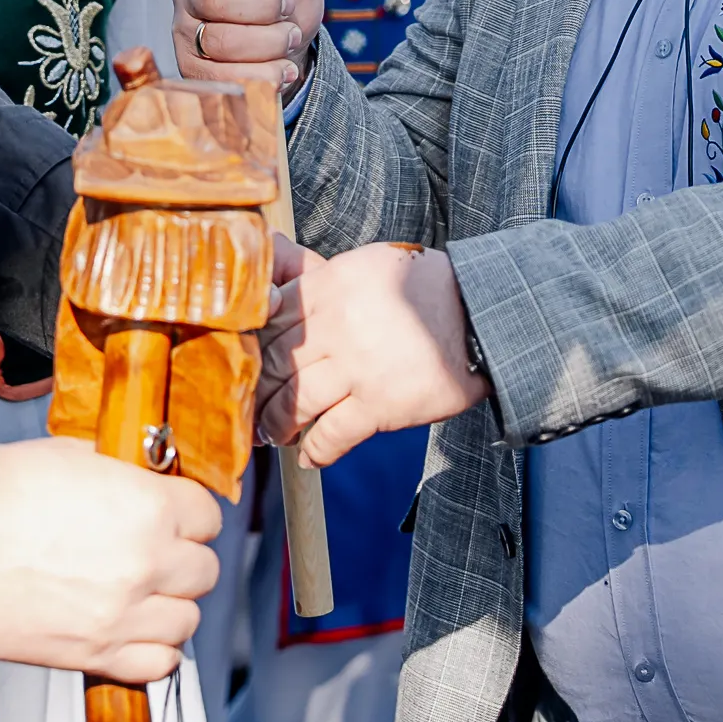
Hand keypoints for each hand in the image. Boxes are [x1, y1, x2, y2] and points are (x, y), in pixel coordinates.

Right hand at [0, 435, 222, 681]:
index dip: (191, 516)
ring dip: (170, 608)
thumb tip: (143, 478)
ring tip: (143, 597)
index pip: (209, 518)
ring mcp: (122, 614)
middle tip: (158, 557)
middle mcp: (146, 563)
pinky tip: (134, 633)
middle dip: (184, 562)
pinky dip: (153, 652)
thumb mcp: (76, 456)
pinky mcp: (92, 653)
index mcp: (149, 507)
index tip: (178, 521)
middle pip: (204, 572)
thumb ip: (124, 472)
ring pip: (188, 621)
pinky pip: (157, 665)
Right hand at [174, 0, 324, 87]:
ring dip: (270, 42)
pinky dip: (264, 76)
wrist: (288, 53)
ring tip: (290, 36)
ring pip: (220, 42)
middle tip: (287, 7)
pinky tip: (283, 69)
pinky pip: (223, 79)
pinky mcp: (192, 72)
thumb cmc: (284, 0)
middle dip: (264, 5)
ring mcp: (185, 34)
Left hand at [258, 238, 488, 465]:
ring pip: (296, 402)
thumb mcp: (364, 264)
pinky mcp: (381, 404)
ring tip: (276, 433)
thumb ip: (317, 275)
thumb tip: (273, 264)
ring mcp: (358, 367)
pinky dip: (316, 451)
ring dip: (279, 424)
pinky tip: (310, 457)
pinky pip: (333, 435)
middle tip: (251, 407)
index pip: (271, 321)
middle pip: (275, 364)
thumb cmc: (419, 286)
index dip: (253, 348)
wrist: (477, 313)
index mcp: (329, 285)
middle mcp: (338, 324)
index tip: (245, 366)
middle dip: (258, 391)